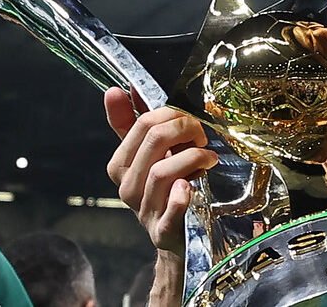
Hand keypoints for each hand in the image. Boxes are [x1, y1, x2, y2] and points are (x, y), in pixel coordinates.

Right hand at [104, 86, 217, 255]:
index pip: (141, 125)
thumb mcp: (147, 155)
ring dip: (193, 157)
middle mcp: (127, 187)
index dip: (170, 114)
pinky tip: (191, 187)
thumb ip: (132, 123)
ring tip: (210, 157)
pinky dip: (181, 197)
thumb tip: (116, 90)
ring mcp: (144, 210)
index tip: (188, 119)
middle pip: (154, 142)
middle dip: (185, 129)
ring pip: (162, 171)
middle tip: (202, 135)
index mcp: (120, 166)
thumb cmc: (164, 187)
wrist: (176, 236)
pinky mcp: (163, 231)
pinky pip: (170, 210)